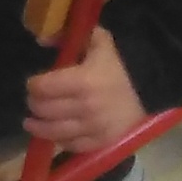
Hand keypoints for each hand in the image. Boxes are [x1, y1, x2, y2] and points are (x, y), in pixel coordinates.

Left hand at [23, 30, 147, 152]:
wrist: (150, 91)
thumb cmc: (120, 65)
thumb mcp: (99, 42)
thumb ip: (69, 35)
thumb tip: (42, 40)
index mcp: (83, 81)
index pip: (43, 87)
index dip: (33, 85)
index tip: (33, 84)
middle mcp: (86, 107)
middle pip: (45, 110)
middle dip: (34, 104)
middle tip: (33, 102)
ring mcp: (93, 128)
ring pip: (54, 131)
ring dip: (38, 127)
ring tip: (31, 122)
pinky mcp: (100, 143)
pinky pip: (71, 145)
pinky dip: (59, 141)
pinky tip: (53, 134)